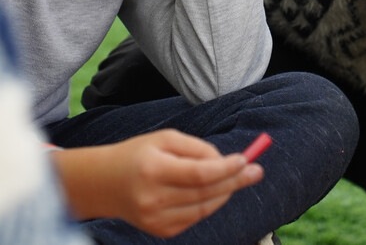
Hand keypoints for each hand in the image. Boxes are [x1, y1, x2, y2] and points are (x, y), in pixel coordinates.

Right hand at [53, 129, 262, 237]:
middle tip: (256, 170)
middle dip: (235, 181)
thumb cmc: (141, 153)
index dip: (226, 168)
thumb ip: (197, 149)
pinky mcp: (160, 231)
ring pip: (204, 207)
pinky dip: (209, 203)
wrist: (105, 183)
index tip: (246, 159)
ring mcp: (156, 219)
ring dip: (226, 192)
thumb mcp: (166, 139)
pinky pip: (195, 217)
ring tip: (240, 177)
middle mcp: (154, 198)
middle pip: (206, 193)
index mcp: (154, 169)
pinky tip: (215, 190)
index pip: (199, 174)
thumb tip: (226, 161)